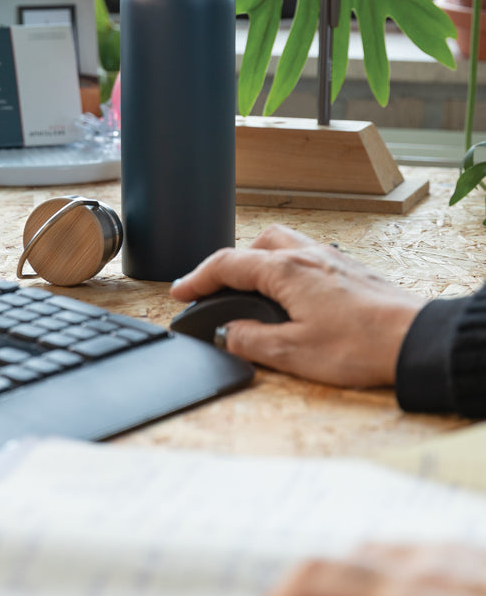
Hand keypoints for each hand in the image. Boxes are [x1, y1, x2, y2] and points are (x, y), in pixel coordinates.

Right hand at [170, 224, 424, 386]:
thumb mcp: (293, 352)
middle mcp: (307, 256)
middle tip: (214, 289)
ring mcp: (331, 259)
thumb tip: (226, 333)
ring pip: (283, 243)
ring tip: (250, 288)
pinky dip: (286, 266)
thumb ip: (251, 341)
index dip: (198, 278)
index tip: (180, 292)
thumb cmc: (362, 345)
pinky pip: (306, 254)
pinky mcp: (350, 270)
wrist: (415, 339)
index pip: (228, 264)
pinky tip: (292, 293)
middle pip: (255, 244)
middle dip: (229, 264)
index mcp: (286, 271)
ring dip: (259, 259)